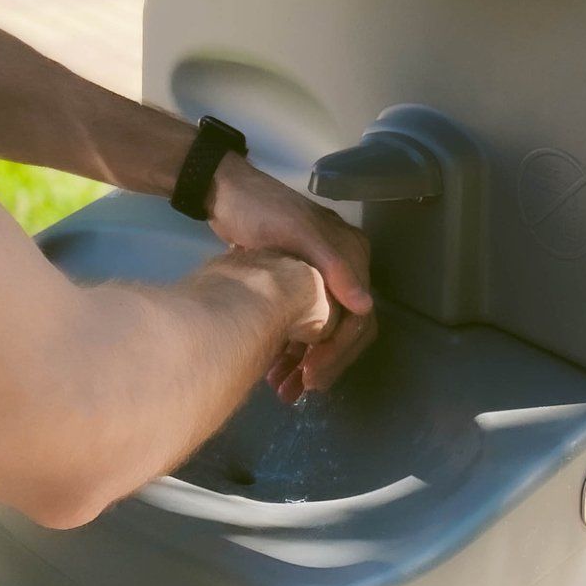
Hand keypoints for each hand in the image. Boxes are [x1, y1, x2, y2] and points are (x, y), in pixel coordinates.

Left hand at [207, 153, 379, 400]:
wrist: (220, 193)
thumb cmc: (260, 210)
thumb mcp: (296, 230)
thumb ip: (333, 264)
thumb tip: (365, 306)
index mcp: (351, 254)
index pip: (359, 317)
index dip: (339, 352)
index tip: (313, 377)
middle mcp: (343, 268)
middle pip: (344, 330)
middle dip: (322, 364)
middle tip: (296, 391)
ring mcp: (319, 278)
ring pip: (322, 333)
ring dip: (304, 363)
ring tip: (282, 391)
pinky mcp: (295, 285)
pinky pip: (303, 326)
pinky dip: (290, 349)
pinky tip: (274, 370)